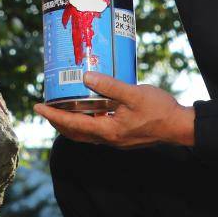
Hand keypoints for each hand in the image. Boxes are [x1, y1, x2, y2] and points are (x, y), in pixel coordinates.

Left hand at [33, 72, 196, 148]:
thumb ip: (110, 85)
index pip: (73, 124)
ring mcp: (116, 140)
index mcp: (108, 130)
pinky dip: (86, 122)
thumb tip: (86, 76)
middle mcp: (109, 139)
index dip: (53, 115)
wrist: (180, 126)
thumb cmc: (160, 110)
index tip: (37, 107)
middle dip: (57, 121)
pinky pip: (96, 131)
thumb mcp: (134, 93)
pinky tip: (88, 109)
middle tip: (45, 108)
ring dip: (71, 123)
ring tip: (62, 108)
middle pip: (74, 134)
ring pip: (85, 134)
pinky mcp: (122, 136)